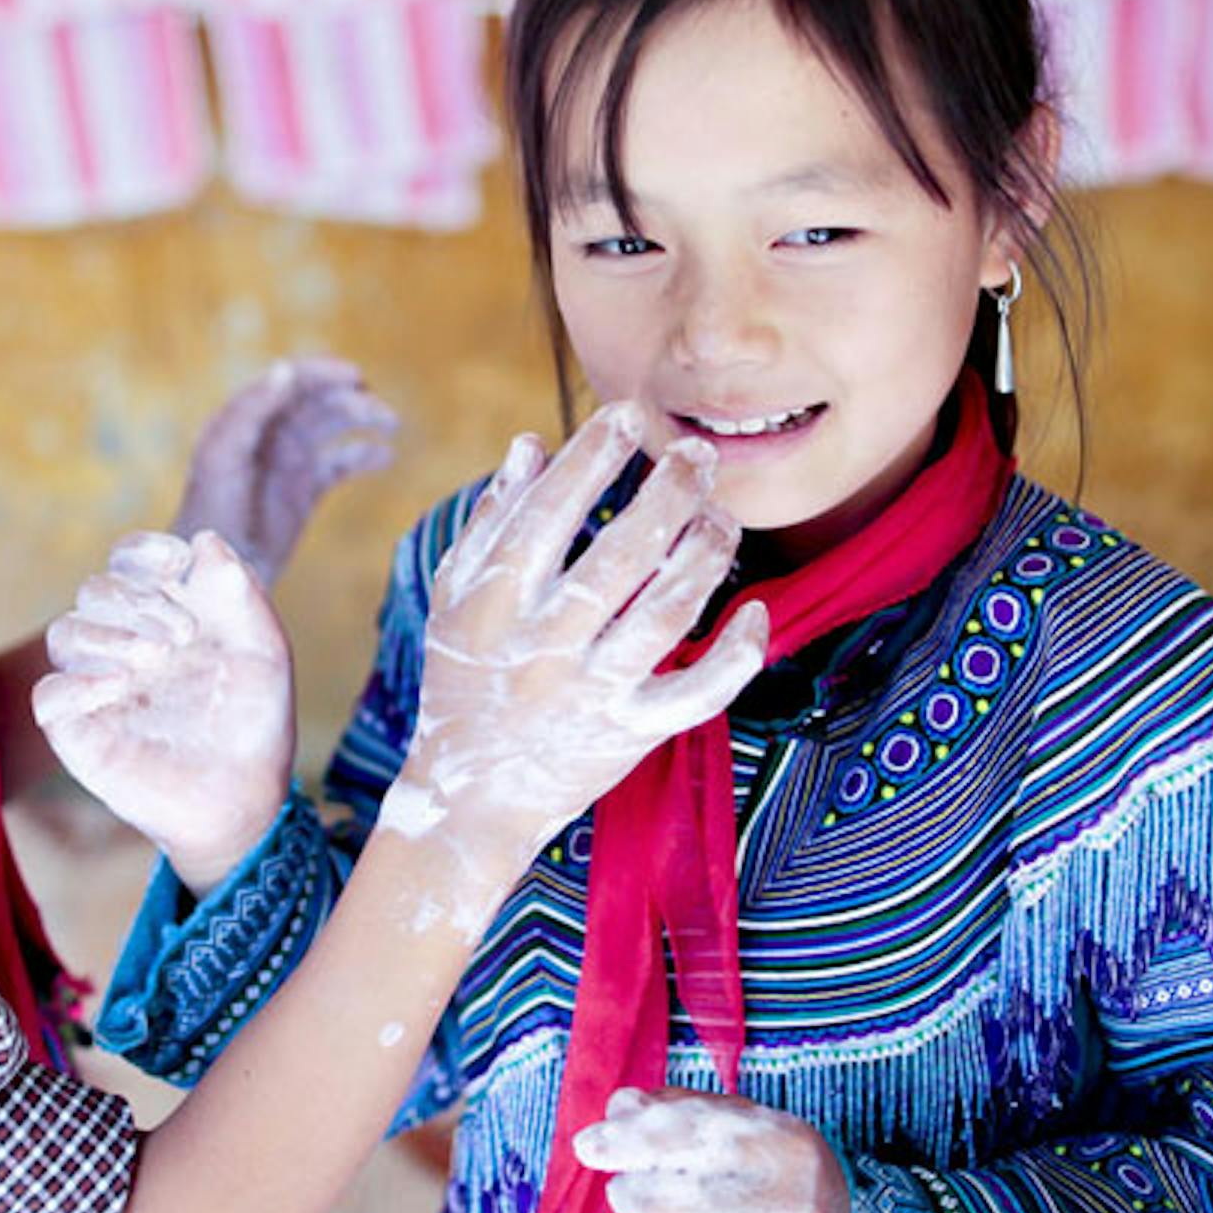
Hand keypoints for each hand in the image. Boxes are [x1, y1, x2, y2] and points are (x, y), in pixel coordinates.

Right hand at [32, 530, 294, 890]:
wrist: (245, 796)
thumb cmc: (254, 721)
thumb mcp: (263, 651)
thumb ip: (239, 593)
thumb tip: (205, 539)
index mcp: (163, 613)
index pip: (128, 561)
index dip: (143, 551)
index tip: (177, 563)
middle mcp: (124, 643)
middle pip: (96, 590)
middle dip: (137, 599)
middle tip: (184, 635)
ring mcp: (98, 685)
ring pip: (64, 632)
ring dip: (106, 634)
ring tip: (153, 658)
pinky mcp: (79, 731)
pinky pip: (49, 695)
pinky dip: (75, 682)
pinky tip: (117, 687)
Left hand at [173, 359, 398, 583]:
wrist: (218, 568)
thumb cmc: (211, 510)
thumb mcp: (224, 455)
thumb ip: (252, 411)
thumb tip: (286, 369)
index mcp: (247, 417)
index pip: (289, 380)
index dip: (322, 373)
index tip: (355, 376)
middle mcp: (270, 433)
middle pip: (317, 401)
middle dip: (350, 398)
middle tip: (381, 409)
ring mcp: (289, 460)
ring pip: (333, 427)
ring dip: (362, 418)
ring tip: (391, 423)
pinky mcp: (304, 490)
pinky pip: (340, 463)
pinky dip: (363, 456)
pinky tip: (385, 456)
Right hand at [375, 403, 769, 934]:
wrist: (471, 798)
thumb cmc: (464, 678)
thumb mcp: (456, 598)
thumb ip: (491, 520)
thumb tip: (531, 443)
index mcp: (492, 603)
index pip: (547, 514)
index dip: (591, 458)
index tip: (627, 414)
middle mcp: (542, 646)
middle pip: (618, 558)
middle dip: (666, 494)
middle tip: (697, 453)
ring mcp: (590, 692)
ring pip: (663, 616)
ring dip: (703, 557)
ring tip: (721, 514)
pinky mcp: (631, 732)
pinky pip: (696, 695)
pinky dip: (734, 656)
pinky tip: (756, 612)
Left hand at [574, 1087, 853, 1212]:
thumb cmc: (775, 1176)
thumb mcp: (739, 1123)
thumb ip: (673, 1112)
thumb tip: (613, 1116)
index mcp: (783, 1148)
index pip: (684, 1134)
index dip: (626, 1140)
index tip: (590, 1147)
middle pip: (657, 1205)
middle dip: (629, 1195)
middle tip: (636, 1191)